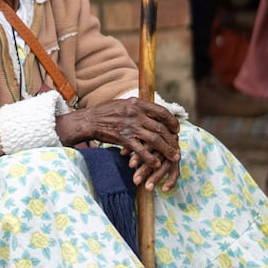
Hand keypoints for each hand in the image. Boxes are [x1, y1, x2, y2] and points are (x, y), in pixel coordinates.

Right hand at [57, 98, 180, 190]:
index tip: (176, 129)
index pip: (162, 112)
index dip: (172, 121)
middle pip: (160, 128)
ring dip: (166, 150)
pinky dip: (150, 158)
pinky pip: (141, 150)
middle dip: (172, 139)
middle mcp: (135, 114)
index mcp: (137, 104)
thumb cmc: (106, 112)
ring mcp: (130, 127)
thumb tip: (154, 110)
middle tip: (178, 146)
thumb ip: (139, 107)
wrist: (89, 121)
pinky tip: (156, 164)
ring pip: (154, 140)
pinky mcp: (123, 139)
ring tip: (174, 157)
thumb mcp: (124, 103)